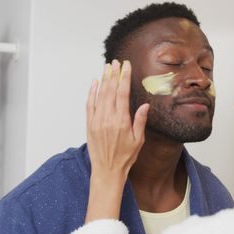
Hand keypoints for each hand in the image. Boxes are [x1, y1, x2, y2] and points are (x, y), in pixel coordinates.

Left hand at [85, 59, 148, 221]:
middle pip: (110, 91)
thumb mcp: (138, 140)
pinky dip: (92, 92)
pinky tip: (94, 83)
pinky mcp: (89, 124)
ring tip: (106, 67)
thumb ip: (140, 121)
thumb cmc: (125, 157)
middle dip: (113, 74)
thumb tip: (144, 105)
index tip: (126, 66)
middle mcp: (108, 119)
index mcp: (122, 121)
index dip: (124, 78)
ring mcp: (97, 121)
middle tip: (115, 62)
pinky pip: (89, 104)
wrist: (107, 170)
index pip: (122, 94)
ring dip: (103, 80)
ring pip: (100, 95)